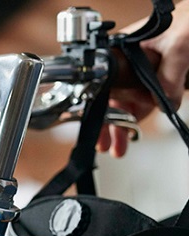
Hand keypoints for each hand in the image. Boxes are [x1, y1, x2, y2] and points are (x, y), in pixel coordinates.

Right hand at [98, 1, 188, 156]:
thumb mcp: (179, 47)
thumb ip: (169, 75)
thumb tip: (165, 102)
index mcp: (124, 49)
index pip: (104, 80)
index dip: (98, 104)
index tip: (98, 123)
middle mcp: (130, 62)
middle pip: (112, 97)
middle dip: (108, 123)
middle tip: (105, 143)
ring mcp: (144, 72)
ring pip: (127, 104)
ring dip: (121, 126)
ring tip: (117, 146)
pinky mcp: (159, 79)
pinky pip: (146, 103)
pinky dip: (138, 119)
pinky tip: (134, 132)